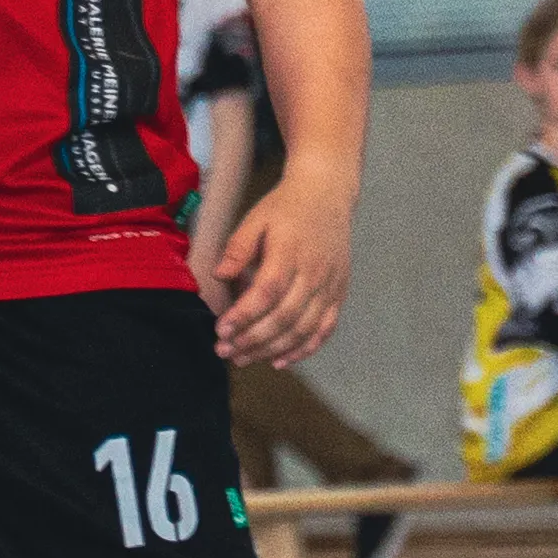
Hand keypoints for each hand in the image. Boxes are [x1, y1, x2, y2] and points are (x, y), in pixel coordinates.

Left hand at [203, 173, 350, 369]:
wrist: (327, 196)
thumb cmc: (286, 207)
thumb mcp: (256, 218)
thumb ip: (238, 247)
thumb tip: (219, 275)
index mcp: (290, 254)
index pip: (267, 293)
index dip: (244, 315)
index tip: (220, 330)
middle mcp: (314, 274)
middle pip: (285, 317)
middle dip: (253, 339)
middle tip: (225, 351)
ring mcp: (330, 286)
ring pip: (304, 328)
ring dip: (273, 349)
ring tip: (244, 359)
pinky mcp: (339, 294)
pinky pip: (325, 328)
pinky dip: (305, 348)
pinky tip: (282, 361)